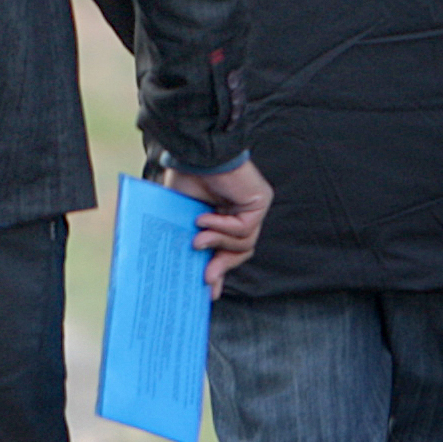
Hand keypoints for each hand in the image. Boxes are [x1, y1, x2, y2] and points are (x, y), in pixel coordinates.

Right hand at [163, 158, 272, 291]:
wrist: (195, 151)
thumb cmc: (186, 174)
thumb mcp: (183, 214)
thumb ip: (191, 238)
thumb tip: (191, 269)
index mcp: (225, 213)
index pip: (228, 247)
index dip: (219, 268)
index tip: (208, 290)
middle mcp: (243, 211)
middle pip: (240, 250)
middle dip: (222, 266)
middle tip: (206, 280)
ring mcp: (253, 207)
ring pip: (243, 244)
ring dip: (217, 244)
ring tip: (197, 240)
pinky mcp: (259, 201)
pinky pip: (244, 229)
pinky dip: (222, 228)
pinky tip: (204, 219)